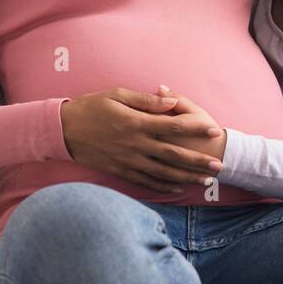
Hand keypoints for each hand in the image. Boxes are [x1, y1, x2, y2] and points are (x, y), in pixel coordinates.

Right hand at [59, 87, 224, 193]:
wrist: (63, 130)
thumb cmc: (92, 107)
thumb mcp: (118, 95)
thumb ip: (146, 101)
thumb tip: (172, 100)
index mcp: (136, 122)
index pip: (173, 126)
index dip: (195, 129)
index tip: (213, 130)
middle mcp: (134, 144)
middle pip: (173, 155)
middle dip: (198, 161)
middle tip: (219, 165)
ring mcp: (127, 160)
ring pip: (162, 172)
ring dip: (186, 177)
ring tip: (205, 180)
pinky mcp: (120, 171)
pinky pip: (145, 182)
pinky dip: (163, 186)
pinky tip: (177, 188)